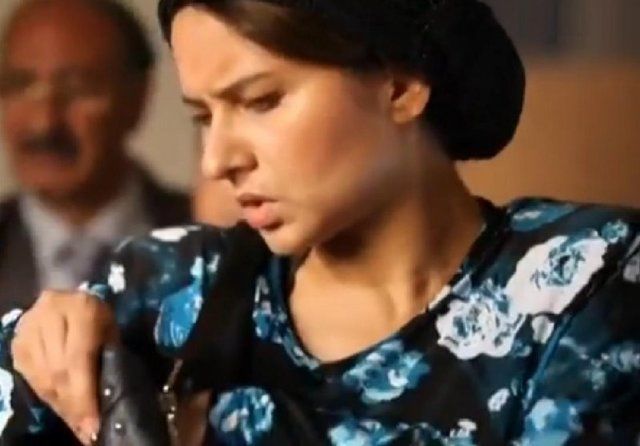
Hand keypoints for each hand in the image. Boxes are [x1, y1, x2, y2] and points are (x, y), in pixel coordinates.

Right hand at [11, 290, 118, 444]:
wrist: (71, 296)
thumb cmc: (99, 318)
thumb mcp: (111, 333)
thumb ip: (107, 363)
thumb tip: (99, 408)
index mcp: (81, 308)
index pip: (78, 358)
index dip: (84, 394)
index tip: (92, 423)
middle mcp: (49, 313)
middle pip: (57, 370)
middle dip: (73, 404)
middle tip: (85, 428)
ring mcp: (28, 326)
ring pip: (41, 376)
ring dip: (59, 402)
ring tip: (76, 418)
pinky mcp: (16, 340)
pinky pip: (29, 375)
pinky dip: (45, 393)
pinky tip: (60, 401)